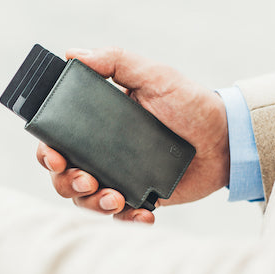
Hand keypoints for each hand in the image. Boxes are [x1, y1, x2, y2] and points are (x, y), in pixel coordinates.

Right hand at [37, 47, 229, 223]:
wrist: (227, 137)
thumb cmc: (190, 102)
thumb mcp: (154, 75)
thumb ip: (116, 61)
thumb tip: (73, 54)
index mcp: (98, 122)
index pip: (58, 139)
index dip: (47, 150)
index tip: (54, 154)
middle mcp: (104, 151)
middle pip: (64, 174)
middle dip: (66, 181)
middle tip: (86, 179)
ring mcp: (121, 176)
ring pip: (87, 199)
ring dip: (92, 203)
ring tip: (114, 198)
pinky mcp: (141, 197)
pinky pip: (123, 216)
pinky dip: (127, 219)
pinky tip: (143, 213)